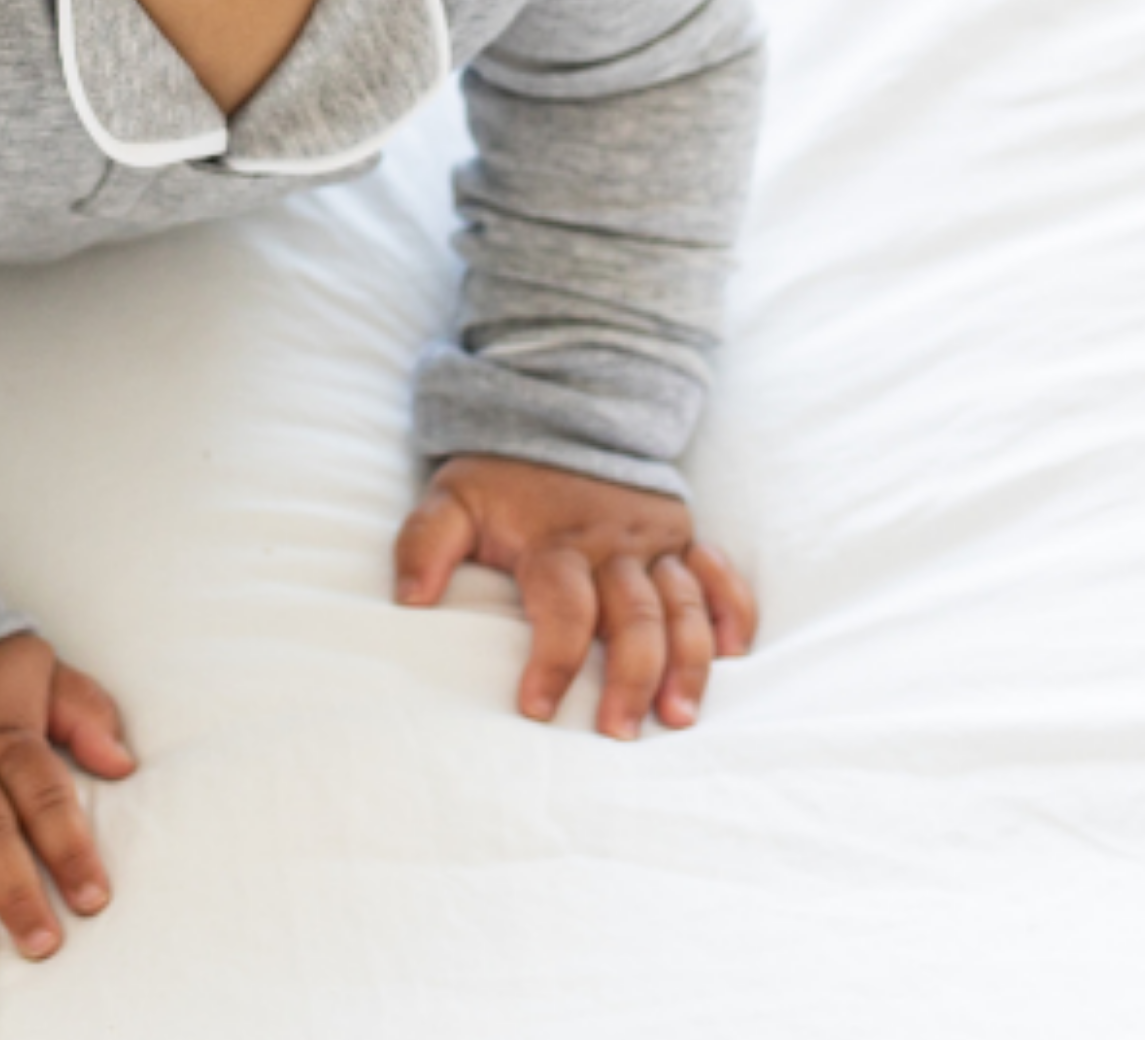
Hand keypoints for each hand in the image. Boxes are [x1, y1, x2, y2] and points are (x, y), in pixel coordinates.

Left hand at [393, 454, 755, 737]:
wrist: (556, 414)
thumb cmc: (500, 477)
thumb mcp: (451, 499)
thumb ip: (424, 542)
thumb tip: (409, 599)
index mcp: (554, 540)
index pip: (562, 607)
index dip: (553, 659)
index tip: (538, 708)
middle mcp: (611, 542)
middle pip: (633, 615)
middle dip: (631, 677)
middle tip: (619, 731)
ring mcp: (652, 539)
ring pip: (682, 605)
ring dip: (688, 660)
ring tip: (678, 716)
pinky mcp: (681, 534)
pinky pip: (718, 574)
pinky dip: (731, 609)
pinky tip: (735, 652)